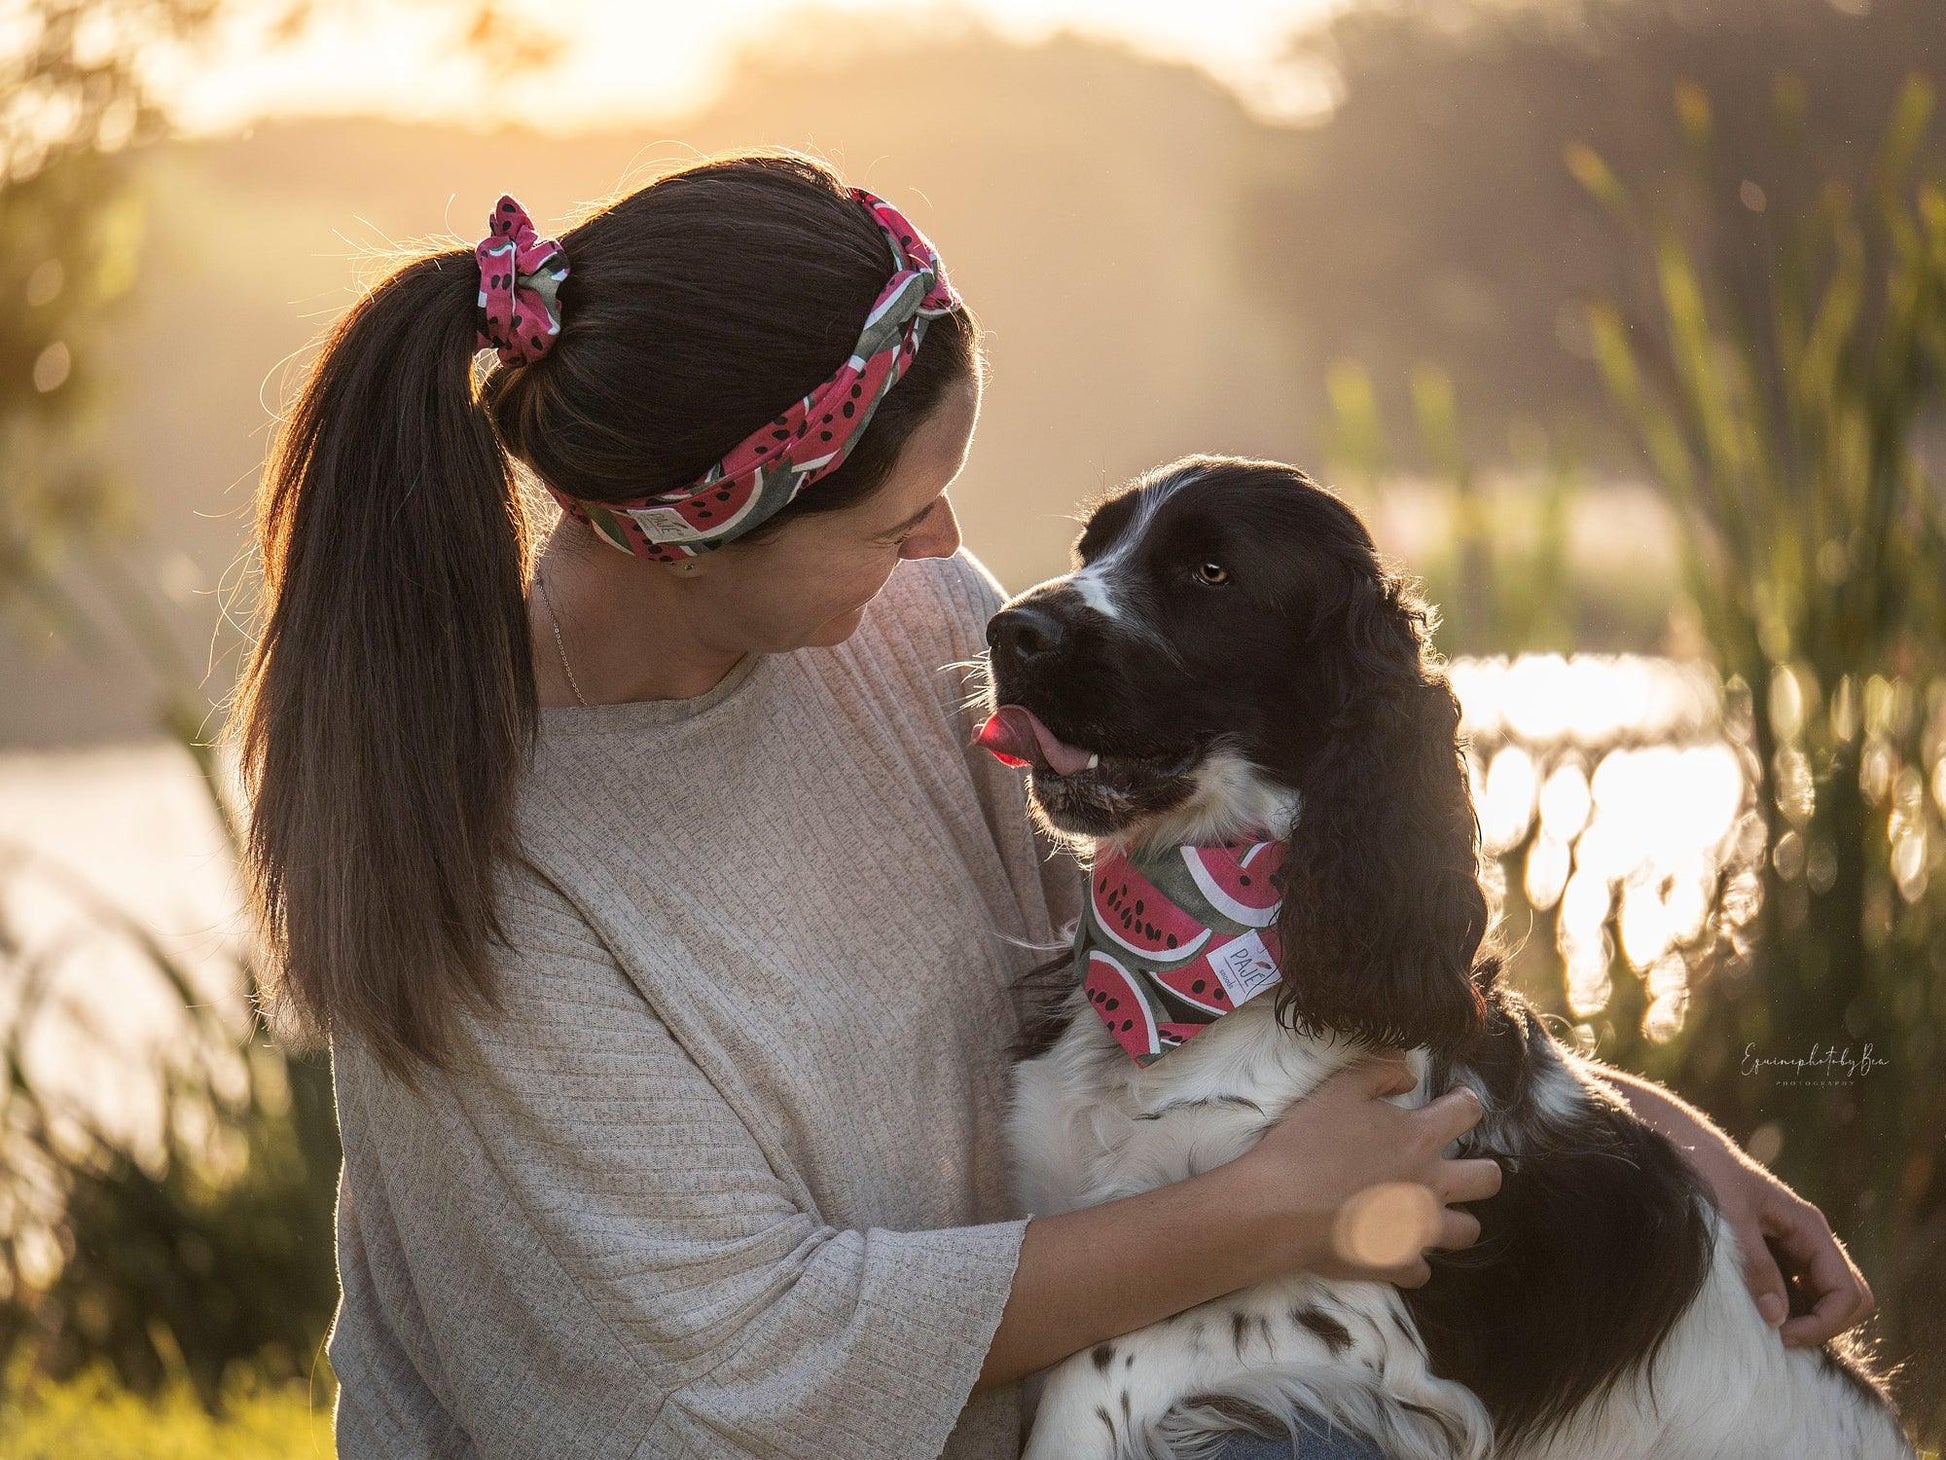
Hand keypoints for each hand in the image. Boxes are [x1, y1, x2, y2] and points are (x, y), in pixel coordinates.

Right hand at [1238, 1051, 1501, 1286]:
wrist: (1278, 1206)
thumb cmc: (1306, 1144)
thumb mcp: (1339, 1089)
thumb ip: (1380, 1070)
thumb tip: (1411, 1072)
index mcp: (1420, 1138)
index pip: (1467, 1112)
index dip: (1465, 1104)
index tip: (1455, 1104)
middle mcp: (1431, 1184)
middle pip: (1487, 1179)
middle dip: (1480, 1169)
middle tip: (1451, 1166)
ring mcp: (1419, 1229)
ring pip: (1467, 1232)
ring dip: (1454, 1221)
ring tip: (1430, 1213)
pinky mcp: (1398, 1263)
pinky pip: (1423, 1271)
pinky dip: (1410, 1260)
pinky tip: (1393, 1249)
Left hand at [1601, 1067, 1874, 1346]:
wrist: (1682, 1146)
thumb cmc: (1706, 1175)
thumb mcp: (1731, 1220)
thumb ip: (1755, 1265)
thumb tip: (1776, 1318)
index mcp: (1808, 1227)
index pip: (1849, 1292)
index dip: (1826, 1323)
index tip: (1783, 1334)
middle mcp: (1809, 1238)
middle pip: (1848, 1299)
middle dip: (1824, 1326)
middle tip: (1778, 1337)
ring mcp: (1794, 1246)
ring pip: (1826, 1297)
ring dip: (1807, 1320)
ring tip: (1766, 1329)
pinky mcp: (1774, 1252)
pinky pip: (1799, 1290)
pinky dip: (1788, 1308)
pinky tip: (1757, 1312)